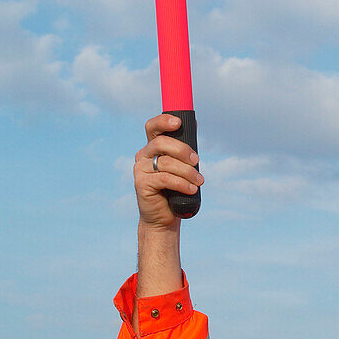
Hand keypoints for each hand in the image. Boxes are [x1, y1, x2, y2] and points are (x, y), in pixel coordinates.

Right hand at [134, 114, 203, 231]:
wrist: (164, 218)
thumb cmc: (175, 190)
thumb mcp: (182, 167)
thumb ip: (184, 149)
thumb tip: (194, 124)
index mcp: (152, 148)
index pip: (152, 127)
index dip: (163, 121)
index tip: (178, 122)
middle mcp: (143, 155)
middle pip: (161, 143)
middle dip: (182, 150)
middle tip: (197, 160)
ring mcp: (140, 169)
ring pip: (166, 162)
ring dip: (187, 172)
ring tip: (199, 181)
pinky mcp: (141, 183)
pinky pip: (165, 178)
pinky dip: (182, 183)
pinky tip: (191, 189)